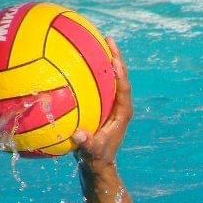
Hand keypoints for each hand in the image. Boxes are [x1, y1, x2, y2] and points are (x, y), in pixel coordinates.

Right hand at [73, 37, 131, 171]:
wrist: (98, 163)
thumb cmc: (96, 157)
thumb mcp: (91, 152)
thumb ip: (87, 144)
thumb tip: (79, 135)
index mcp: (122, 114)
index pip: (124, 89)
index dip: (120, 74)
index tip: (114, 59)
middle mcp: (120, 106)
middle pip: (120, 77)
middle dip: (115, 57)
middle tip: (107, 38)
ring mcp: (112, 104)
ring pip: (111, 78)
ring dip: (105, 59)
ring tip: (97, 40)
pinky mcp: (104, 105)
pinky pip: (99, 84)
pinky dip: (92, 71)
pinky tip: (78, 58)